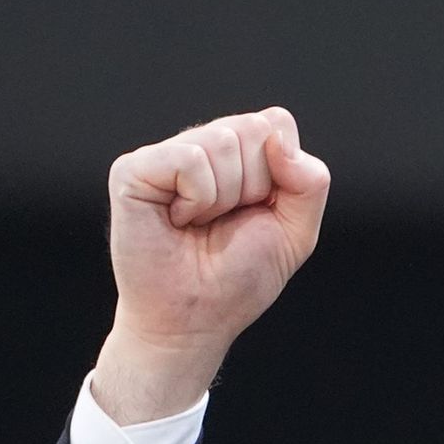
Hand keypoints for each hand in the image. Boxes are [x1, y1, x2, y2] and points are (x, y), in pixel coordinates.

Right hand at [93, 107, 330, 423]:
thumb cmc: (240, 277)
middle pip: (252, 129)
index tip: (259, 211)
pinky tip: (177, 221)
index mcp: (241, 153)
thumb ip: (310, 181)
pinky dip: (196, 199)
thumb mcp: (297, 230)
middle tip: (225, 222)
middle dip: (253, 187)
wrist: (194, 320)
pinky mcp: (133, 170)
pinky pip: (188, 159)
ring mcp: (166, 155)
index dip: (281, 174)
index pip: (276, 124)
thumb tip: (278, 138)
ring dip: (223, 199)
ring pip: (221, 142)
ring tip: (199, 224)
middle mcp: (202, 145)